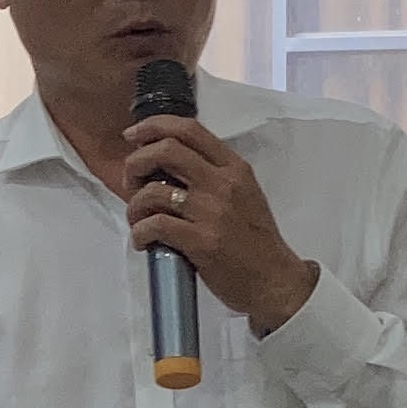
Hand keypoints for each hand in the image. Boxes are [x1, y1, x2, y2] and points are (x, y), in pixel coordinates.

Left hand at [119, 116, 318, 333]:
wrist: (275, 281)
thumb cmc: (256, 242)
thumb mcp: (244, 195)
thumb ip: (214, 175)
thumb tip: (169, 166)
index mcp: (234, 168)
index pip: (189, 129)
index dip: (154, 126)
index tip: (133, 136)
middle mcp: (223, 183)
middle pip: (166, 150)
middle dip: (136, 162)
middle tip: (131, 183)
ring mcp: (212, 212)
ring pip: (153, 191)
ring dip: (134, 205)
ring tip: (137, 220)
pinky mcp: (201, 241)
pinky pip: (155, 225)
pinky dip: (139, 233)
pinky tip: (143, 241)